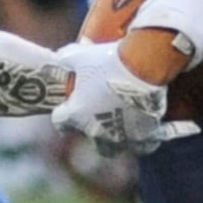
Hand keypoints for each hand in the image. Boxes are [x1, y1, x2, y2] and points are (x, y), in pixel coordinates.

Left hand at [52, 41, 198, 156]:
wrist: (142, 67)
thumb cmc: (108, 62)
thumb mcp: (79, 55)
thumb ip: (66, 60)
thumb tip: (61, 60)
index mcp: (75, 114)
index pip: (59, 121)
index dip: (63, 112)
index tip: (69, 104)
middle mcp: (95, 131)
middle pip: (85, 134)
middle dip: (88, 123)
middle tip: (96, 107)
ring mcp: (119, 137)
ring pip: (111, 146)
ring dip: (111, 135)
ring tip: (118, 121)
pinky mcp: (141, 137)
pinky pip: (139, 146)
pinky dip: (139, 140)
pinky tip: (141, 130)